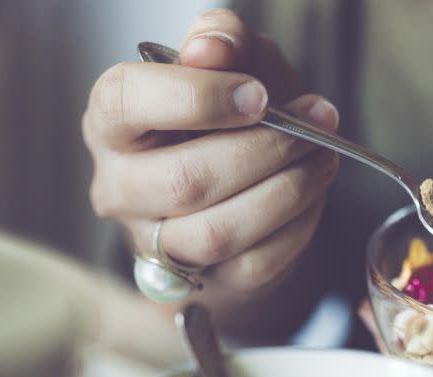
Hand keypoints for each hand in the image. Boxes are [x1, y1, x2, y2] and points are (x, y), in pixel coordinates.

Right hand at [82, 10, 338, 315]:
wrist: (241, 183)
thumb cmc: (227, 115)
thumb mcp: (232, 61)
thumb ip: (223, 41)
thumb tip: (209, 49)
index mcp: (111, 121)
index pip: (128, 103)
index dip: (199, 98)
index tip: (258, 94)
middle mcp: (118, 186)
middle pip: (186, 179)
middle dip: (265, 149)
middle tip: (312, 125)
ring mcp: (153, 242)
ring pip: (217, 232)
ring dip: (286, 191)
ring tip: (321, 156)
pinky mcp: (198, 280)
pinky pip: (253, 263)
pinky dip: (296, 225)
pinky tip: (312, 192)